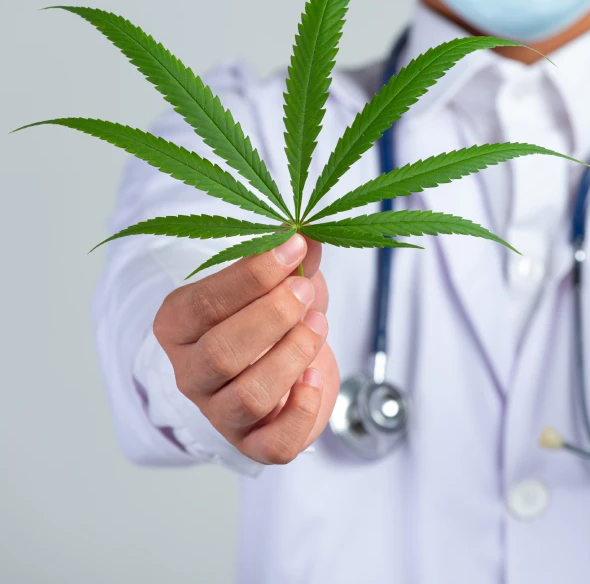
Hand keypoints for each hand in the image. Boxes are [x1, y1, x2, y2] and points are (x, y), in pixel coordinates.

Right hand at [152, 234, 339, 463]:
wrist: (287, 369)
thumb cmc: (272, 320)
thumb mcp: (279, 282)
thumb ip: (293, 260)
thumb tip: (312, 236)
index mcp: (179, 326)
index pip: (204, 304)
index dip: (252, 276)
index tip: (294, 247)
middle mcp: (191, 374)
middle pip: (221, 354)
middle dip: (272, 316)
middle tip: (305, 290)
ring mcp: (220, 413)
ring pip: (249, 397)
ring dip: (292, 356)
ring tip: (318, 326)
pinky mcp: (255, 444)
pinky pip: (274, 444)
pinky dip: (303, 410)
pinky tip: (317, 376)